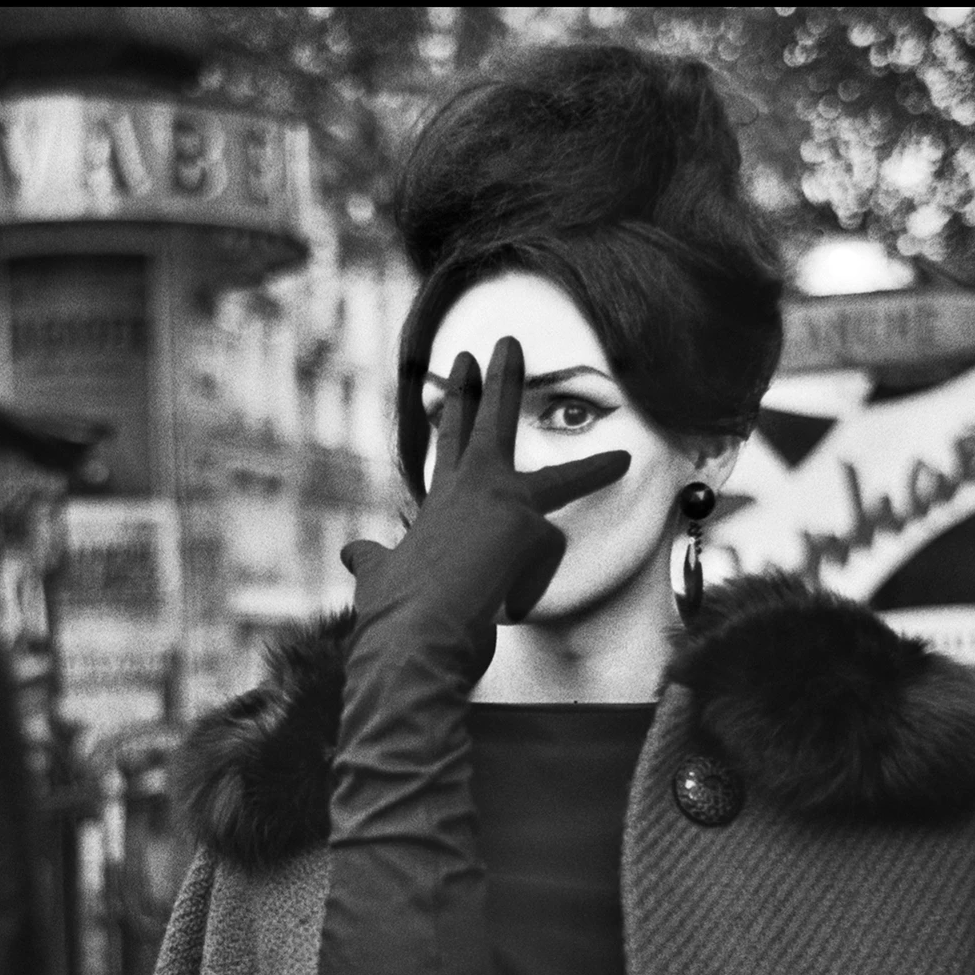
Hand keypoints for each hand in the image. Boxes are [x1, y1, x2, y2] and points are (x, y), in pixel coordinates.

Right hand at [341, 336, 629, 676]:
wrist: (415, 632)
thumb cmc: (395, 612)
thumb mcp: (378, 578)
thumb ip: (371, 558)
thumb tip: (351, 551)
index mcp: (439, 500)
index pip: (449, 442)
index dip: (455, 405)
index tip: (460, 368)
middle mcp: (471, 489)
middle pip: (493, 422)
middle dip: (501, 379)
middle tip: (510, 341)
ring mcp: (503, 502)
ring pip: (561, 480)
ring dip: (594, 468)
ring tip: (624, 458)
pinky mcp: (530, 526)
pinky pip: (547, 561)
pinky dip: (528, 591)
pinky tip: (506, 605)